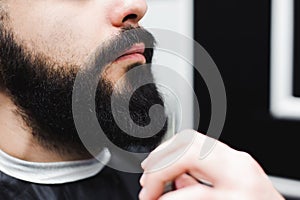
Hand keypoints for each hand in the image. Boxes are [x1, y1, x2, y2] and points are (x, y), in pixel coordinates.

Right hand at [139, 129, 283, 199]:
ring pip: (192, 139)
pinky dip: (178, 154)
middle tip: (147, 184)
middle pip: (188, 144)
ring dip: (166, 154)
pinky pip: (199, 147)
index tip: (149, 197)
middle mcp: (238, 164)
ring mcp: (236, 158)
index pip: (188, 171)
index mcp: (238, 181)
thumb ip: (190, 199)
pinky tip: (171, 170)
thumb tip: (161, 196)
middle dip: (159, 161)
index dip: (161, 181)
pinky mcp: (233, 160)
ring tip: (152, 173)